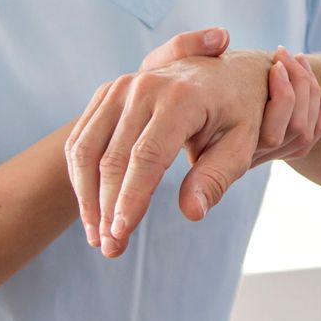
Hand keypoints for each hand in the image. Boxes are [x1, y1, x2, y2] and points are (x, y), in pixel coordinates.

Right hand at [65, 43, 320, 257]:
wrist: (223, 71)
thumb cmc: (237, 113)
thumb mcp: (240, 145)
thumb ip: (215, 178)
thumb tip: (192, 212)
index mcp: (181, 97)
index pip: (147, 158)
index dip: (131, 199)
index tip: (121, 234)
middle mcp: (144, 87)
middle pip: (113, 158)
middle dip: (107, 208)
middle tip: (111, 249)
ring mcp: (120, 88)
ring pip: (87, 150)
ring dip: (88, 198)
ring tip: (98, 238)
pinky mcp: (107, 94)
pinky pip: (82, 140)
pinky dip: (80, 178)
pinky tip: (92, 210)